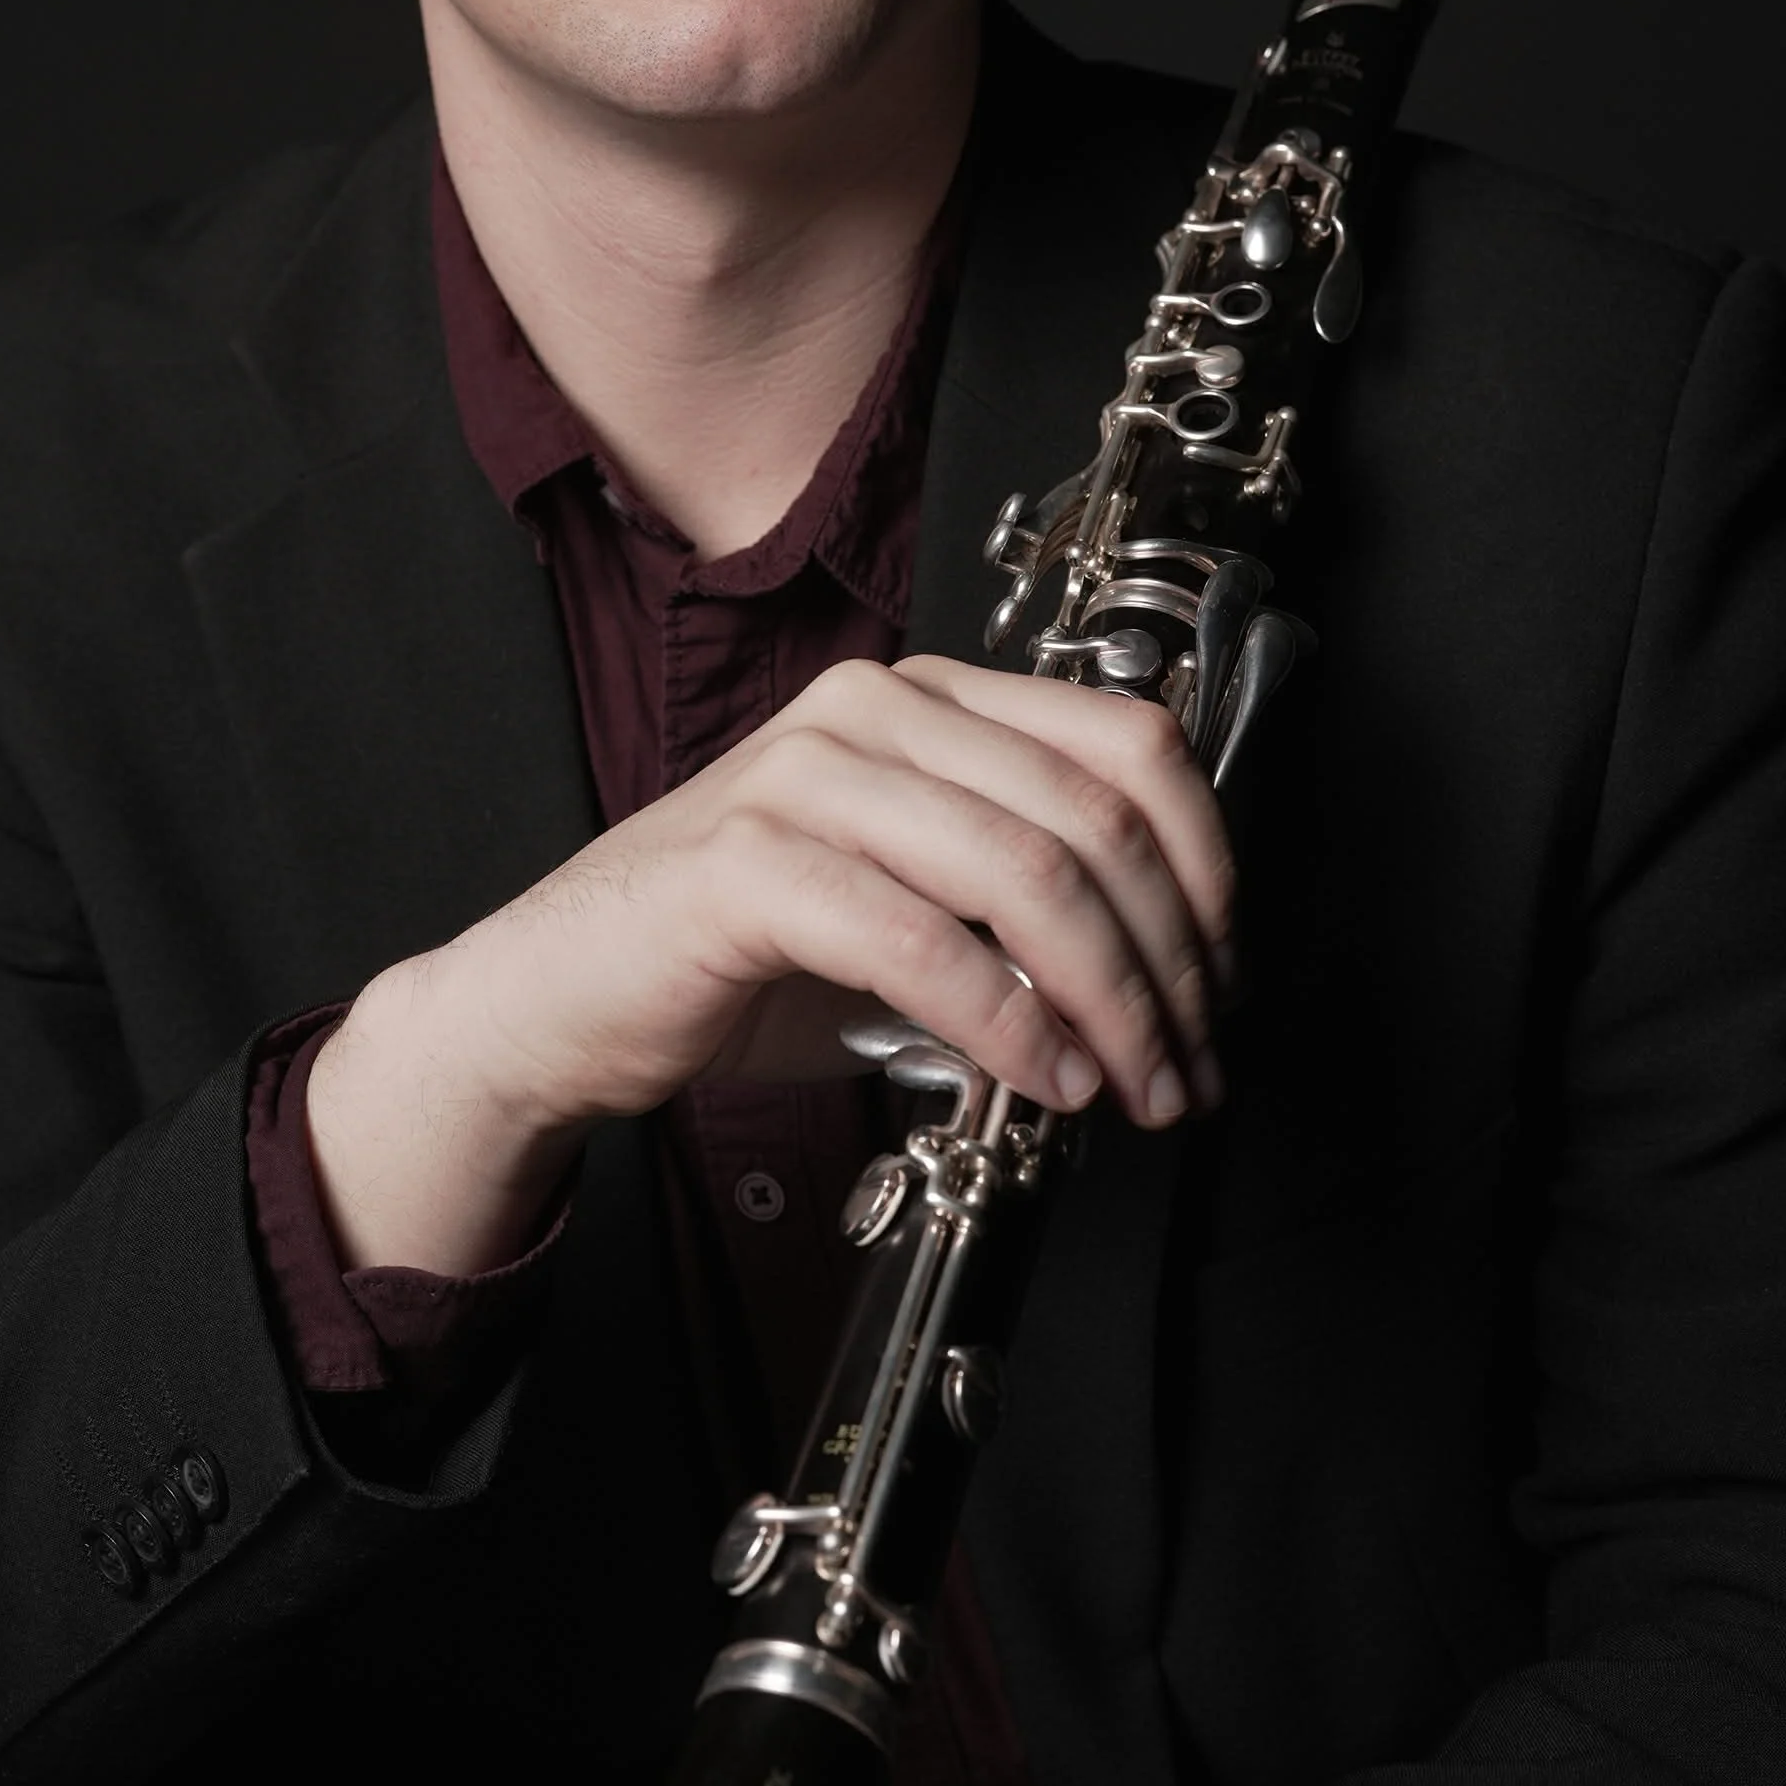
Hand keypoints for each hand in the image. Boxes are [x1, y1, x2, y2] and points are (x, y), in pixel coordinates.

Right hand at [307, 656, 1232, 1273]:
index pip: (1124, 737)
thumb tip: (1166, 975)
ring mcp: (806, 774)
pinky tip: (1041, 1084)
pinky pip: (920, 941)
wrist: (558, 997)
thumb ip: (1018, 904)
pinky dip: (1006, 1025)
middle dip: (1169, 958)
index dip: (1205, 861)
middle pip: (1091, 814)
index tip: (1227, 975)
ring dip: (1109, 1001)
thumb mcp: (908, 903)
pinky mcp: (749, 863)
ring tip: (1134, 1087)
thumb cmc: (739, 958)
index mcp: (924, 697)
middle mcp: (872, 708)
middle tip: (1193, 1062)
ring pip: (1025, 872)